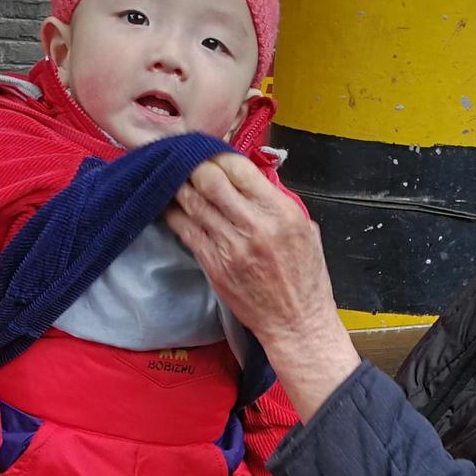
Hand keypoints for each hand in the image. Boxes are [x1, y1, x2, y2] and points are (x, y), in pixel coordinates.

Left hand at [167, 154, 361, 419]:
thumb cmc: (304, 277)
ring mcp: (231, 247)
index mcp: (280, 212)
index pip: (239, 169)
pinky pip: (186, 230)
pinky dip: (175, 214)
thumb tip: (248, 179)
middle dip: (195, 167)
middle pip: (209, 180)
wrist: (296, 321)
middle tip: (189, 164)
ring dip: (180, 186)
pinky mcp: (214, 265)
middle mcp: (254, 226)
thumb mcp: (305, 229)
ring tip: (175, 178)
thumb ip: (276, 202)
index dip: (219, 156)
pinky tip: (170, 205)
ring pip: (192, 203)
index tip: (213, 154)